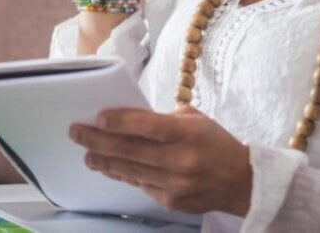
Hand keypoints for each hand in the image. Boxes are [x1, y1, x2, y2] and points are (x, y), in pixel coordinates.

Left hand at [69, 105, 251, 216]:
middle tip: (77, 133)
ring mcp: (175, 184)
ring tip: (87, 154)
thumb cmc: (216, 143)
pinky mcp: (172, 201)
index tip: (98, 117)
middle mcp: (181, 160)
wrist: (241, 182)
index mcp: (188, 134)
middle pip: (132, 150)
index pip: (148, 126)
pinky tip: (110, 168)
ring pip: (131, 171)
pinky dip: (124, 175)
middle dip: (99, 141)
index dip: (121, 122)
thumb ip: (164, 119)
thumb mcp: (196, 120)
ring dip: (105, 162)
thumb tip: (130, 119)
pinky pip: (141, 185)